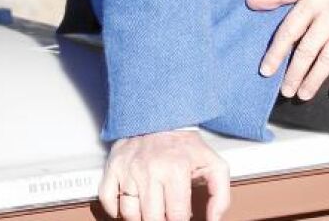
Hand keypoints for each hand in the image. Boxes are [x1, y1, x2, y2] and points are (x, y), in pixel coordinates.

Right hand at [99, 129, 230, 220]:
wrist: (159, 117)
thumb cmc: (185, 146)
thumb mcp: (213, 165)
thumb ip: (220, 196)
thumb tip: (214, 220)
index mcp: (176, 169)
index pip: (177, 216)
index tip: (180, 220)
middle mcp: (150, 170)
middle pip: (152, 218)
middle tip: (166, 216)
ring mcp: (129, 169)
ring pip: (130, 214)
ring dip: (141, 218)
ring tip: (151, 210)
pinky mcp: (114, 167)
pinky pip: (108, 199)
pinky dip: (115, 209)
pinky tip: (131, 205)